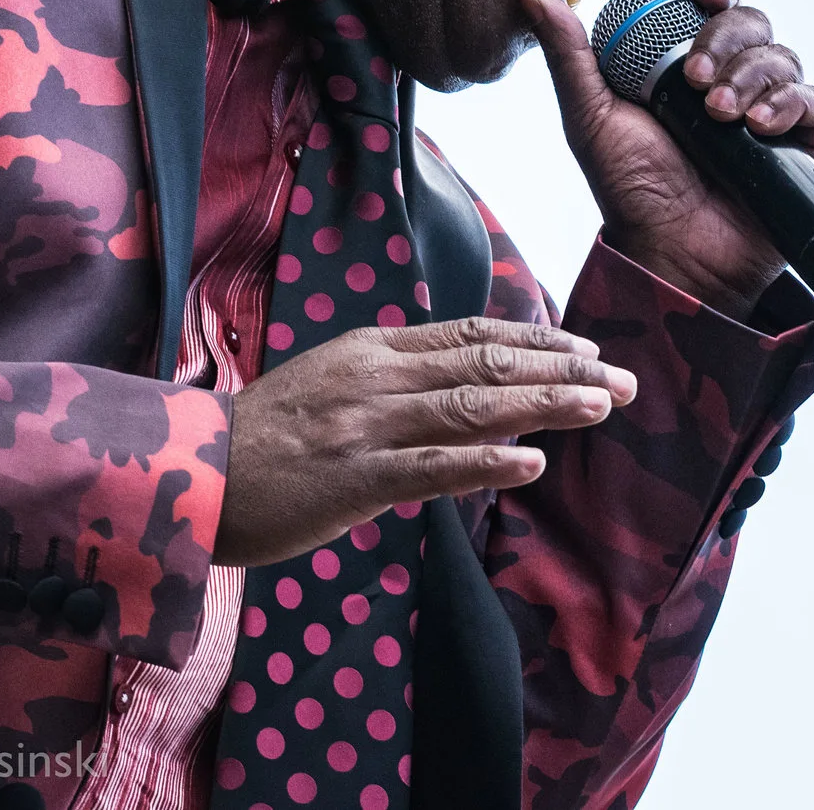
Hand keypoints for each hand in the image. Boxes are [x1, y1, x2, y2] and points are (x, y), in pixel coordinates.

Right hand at [214, 318, 635, 566]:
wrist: (189, 472)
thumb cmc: (267, 435)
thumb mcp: (336, 381)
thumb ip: (401, 375)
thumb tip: (476, 379)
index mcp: (375, 349)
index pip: (474, 335)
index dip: (538, 340)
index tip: (589, 347)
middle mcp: (379, 377)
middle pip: (488, 364)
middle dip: (564, 371)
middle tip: (624, 379)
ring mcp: (368, 426)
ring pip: (473, 407)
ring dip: (544, 405)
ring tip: (600, 406)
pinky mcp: (354, 478)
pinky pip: (432, 469)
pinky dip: (486, 463)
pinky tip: (532, 463)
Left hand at [519, 0, 813, 319]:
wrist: (672, 252)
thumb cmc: (630, 190)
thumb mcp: (591, 117)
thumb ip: (569, 55)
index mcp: (693, 62)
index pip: (718, 5)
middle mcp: (739, 79)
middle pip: (753, 23)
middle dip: (725, 39)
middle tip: (692, 78)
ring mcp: (777, 110)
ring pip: (782, 58)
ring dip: (748, 77)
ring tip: (716, 114)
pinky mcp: (809, 144)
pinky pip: (813, 101)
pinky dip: (786, 103)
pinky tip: (757, 127)